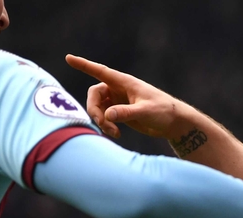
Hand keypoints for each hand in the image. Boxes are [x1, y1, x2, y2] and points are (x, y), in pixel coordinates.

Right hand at [65, 54, 191, 138]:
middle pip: (94, 96)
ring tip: (113, 133)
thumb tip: (108, 115)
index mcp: (124, 82)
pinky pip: (105, 118)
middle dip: (94, 110)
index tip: (68, 58)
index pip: (100, 71)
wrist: (173, 123)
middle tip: (103, 124)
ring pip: (98, 108)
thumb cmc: (163, 111)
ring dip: (101, 121)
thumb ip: (126, 113)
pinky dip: (106, 126)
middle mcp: (118, 90)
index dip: (84, 65)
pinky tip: (116, 135)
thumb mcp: (145, 111)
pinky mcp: (120, 113)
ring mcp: (118, 101)